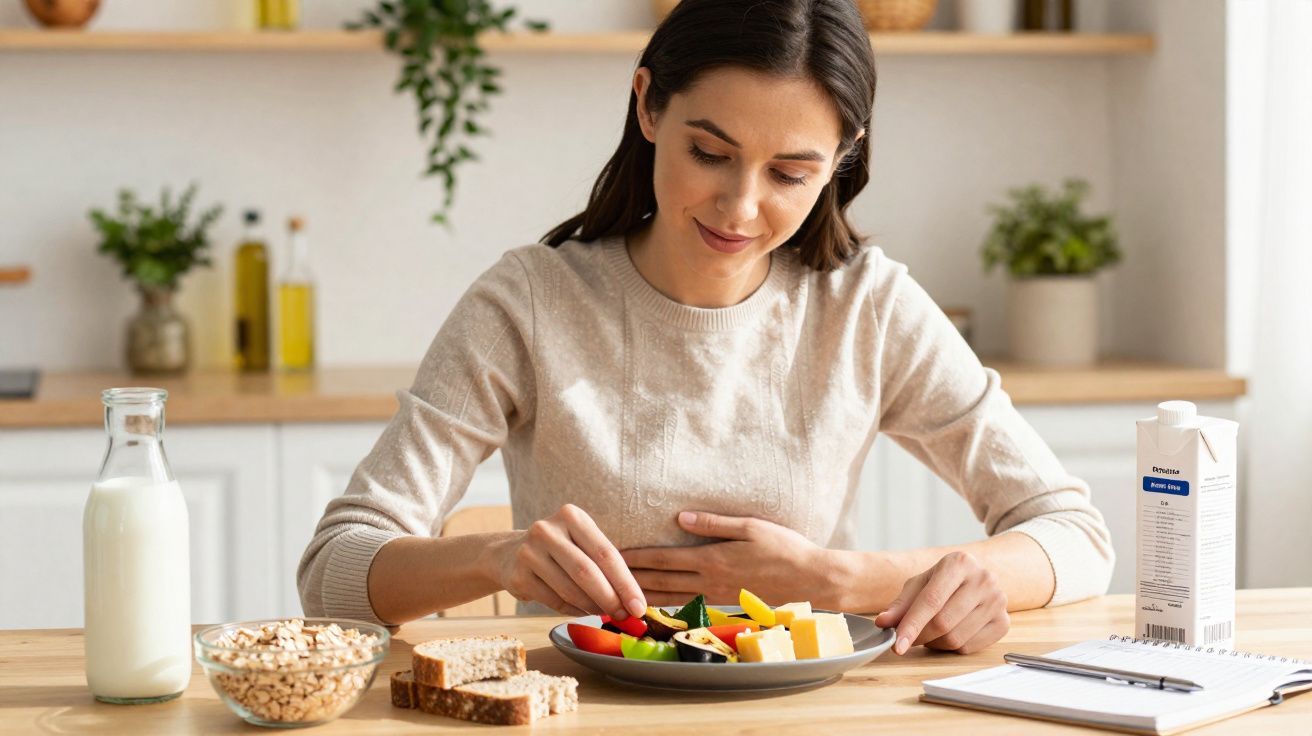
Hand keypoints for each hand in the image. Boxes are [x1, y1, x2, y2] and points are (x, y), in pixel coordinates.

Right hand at [492, 504, 645, 619]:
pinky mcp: (517, 576)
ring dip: (592, 607)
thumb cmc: (560, 551)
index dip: (626, 583)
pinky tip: (583, 612)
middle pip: (587, 572)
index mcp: (571, 516)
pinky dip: (573, 611)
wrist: (509, 554)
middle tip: (625, 617)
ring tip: (604, 613)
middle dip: (611, 599)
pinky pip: (554, 601)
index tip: (639, 606)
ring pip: (570, 590)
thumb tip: (634, 601)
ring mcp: (529, 552)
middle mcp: (547, 530)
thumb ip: (605, 566)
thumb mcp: (581, 544)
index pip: (606, 553)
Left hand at [620, 511, 825, 606]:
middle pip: (658, 581)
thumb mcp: (751, 527)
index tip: (609, 554)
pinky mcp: (723, 605)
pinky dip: (663, 606)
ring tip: (615, 596)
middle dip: (627, 580)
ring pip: (668, 599)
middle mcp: (708, 582)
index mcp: (711, 559)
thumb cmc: (786, 549)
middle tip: (599, 579)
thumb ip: (714, 523)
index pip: (662, 559)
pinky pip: (685, 606)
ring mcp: (715, 597)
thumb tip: (679, 517)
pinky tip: (651, 604)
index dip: (633, 558)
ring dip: (640, 597)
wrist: (812, 582)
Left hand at [874, 551, 1008, 654]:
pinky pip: (969, 647)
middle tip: (908, 639)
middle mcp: (984, 579)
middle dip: (920, 636)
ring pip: (955, 638)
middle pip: (943, 623)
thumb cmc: (942, 581)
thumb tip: (883, 622)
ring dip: (934, 643)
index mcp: (959, 563)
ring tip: (930, 632)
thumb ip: (900, 604)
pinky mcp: (1004, 622)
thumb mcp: (919, 584)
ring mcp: (998, 601)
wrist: (977, 579)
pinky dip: (951, 647)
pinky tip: (948, 634)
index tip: (897, 645)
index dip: (912, 625)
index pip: (931, 601)